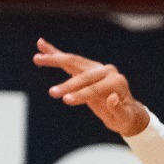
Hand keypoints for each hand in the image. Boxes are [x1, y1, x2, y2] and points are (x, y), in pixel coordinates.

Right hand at [33, 38, 150, 136]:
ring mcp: (96, 67)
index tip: (66, 101)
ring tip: (37, 58)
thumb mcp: (124, 118)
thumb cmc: (125, 118)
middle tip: (52, 93)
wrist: (127, 112)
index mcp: (116, 81)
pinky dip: (55, 53)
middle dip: (66, 83)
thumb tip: (112, 97)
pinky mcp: (86, 68)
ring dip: (54, 59)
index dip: (81, 94)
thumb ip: (118, 109)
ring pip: (73, 61)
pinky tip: (41, 45)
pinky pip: (69, 60)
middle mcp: (106, 70)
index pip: (95, 88)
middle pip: (82, 73)